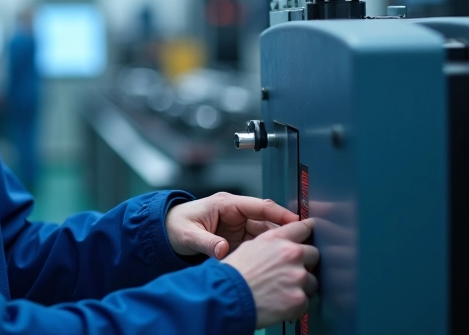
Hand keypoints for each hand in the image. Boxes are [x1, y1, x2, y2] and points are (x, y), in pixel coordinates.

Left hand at [165, 192, 298, 258]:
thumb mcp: (188, 234)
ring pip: (265, 235)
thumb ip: (206, 242)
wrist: (166, 233)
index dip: (279, 214)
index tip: (296, 223)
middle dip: (284, 232)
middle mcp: (236, 214)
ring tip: (292, 256)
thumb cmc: (175, 226)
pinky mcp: (237, 240)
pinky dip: (266, 253)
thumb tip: (222, 250)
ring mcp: (238, 227)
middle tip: (302, 243)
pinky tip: (275, 264)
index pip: (260, 206)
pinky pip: (256, 246)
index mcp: (226, 204)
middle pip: (267, 222)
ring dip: (276, 245)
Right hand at [224, 219, 318, 328]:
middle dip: (306, 263)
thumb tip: (281, 249)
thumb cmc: (232, 275)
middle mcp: (291, 254)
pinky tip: (281, 304)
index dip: (308, 231)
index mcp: (277, 239)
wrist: (226, 297)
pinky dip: (296, 305)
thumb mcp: (248, 248)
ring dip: (302, 286)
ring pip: (312, 281)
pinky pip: (306, 302)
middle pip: (314, 254)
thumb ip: (270, 246)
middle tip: (292, 272)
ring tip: (283, 292)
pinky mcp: (299, 299)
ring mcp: (297, 277)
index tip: (311, 234)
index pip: (303, 228)